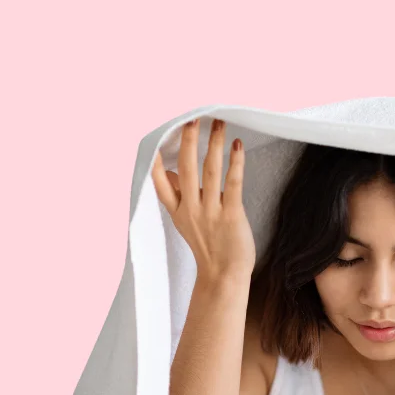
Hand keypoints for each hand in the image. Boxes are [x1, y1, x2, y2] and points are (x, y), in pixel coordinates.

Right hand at [151, 118, 255, 281]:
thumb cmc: (209, 247)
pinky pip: (232, 183)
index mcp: (178, 210)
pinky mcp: (231, 215)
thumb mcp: (186, 221)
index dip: (157, 159)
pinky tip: (237, 146)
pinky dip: (235, 162)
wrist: (224, 276)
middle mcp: (191, 209)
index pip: (159, 181)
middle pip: (186, 168)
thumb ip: (178, 196)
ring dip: (213, 144)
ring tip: (218, 123)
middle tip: (193, 118)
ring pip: (209, 171)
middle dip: (189, 141)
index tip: (156, 137)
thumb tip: (169, 171)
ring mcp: (210, 212)